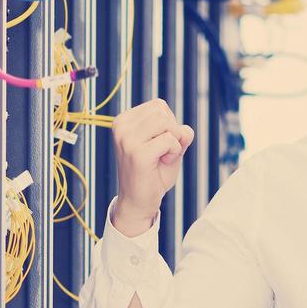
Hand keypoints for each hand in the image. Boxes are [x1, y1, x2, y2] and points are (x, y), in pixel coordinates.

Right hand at [111, 98, 194, 232]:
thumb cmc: (153, 174)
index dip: (168, 124)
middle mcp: (121, 127)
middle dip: (172, 131)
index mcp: (123, 121)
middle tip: (161, 152)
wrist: (138, 202)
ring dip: (174, 142)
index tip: (157, 144)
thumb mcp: (167, 146)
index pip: (159, 105)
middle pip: (163, 111)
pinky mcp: (138, 153)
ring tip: (161, 157)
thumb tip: (185, 130)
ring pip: (167, 123)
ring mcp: (127, 139)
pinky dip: (175, 152)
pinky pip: (171, 140)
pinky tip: (162, 163)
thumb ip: (178, 132)